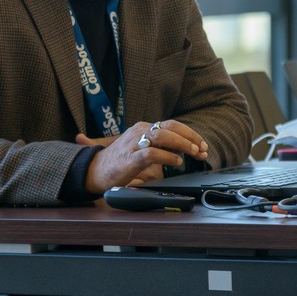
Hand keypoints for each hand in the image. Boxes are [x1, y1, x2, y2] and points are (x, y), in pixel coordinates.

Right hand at [82, 120, 208, 194]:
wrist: (93, 170)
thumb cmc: (118, 162)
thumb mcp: (141, 150)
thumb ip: (159, 148)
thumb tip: (181, 151)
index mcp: (142, 128)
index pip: (171, 125)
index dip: (189, 133)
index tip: (202, 144)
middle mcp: (139, 132)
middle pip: (170, 127)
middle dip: (190, 137)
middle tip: (202, 149)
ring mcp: (133, 144)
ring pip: (162, 136)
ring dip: (182, 144)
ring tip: (194, 153)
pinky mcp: (129, 159)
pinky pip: (151, 153)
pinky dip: (167, 156)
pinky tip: (176, 162)